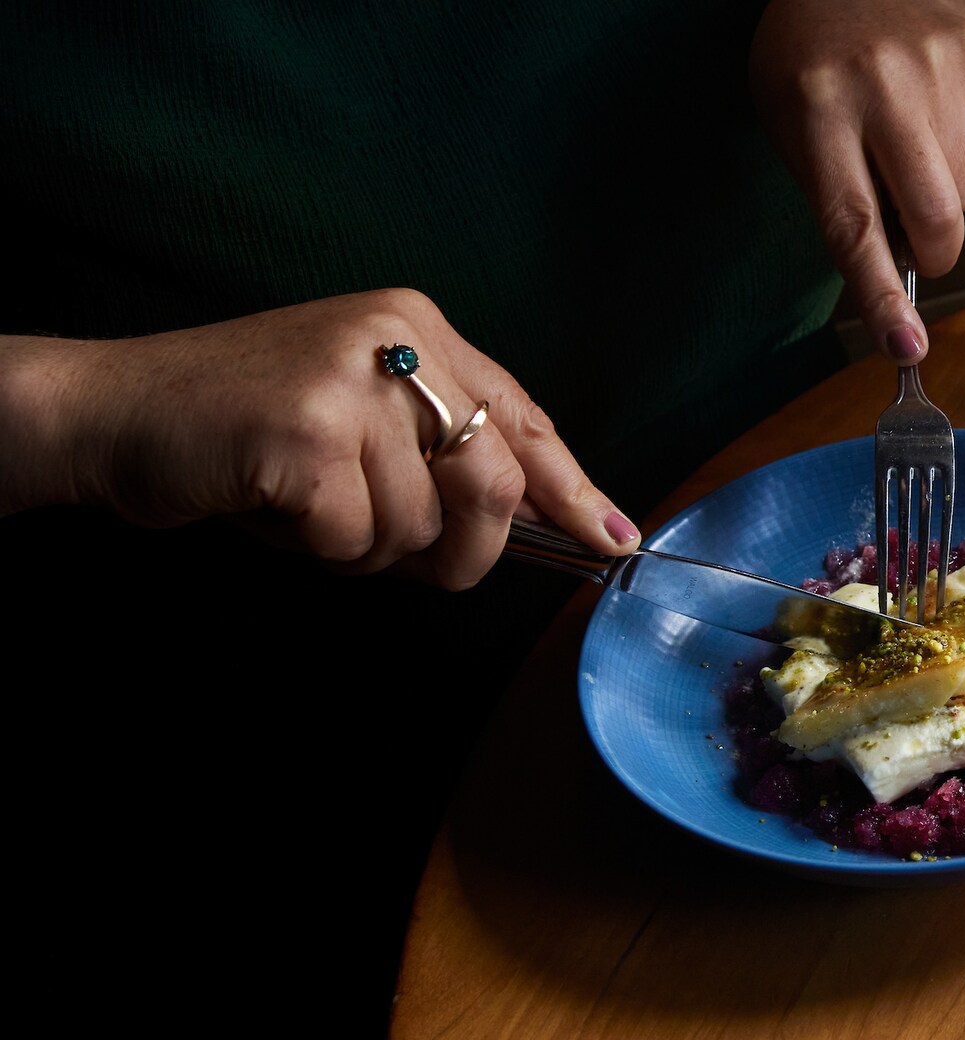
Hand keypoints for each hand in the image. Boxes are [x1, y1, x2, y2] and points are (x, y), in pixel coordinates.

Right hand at [0, 290, 637, 587]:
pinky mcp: (307, 431)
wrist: (114, 414)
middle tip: (402, 553)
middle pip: (495, 481)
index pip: (524, 417)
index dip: (573, 487)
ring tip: (310, 505)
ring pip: (422, 524)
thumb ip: (445, 457)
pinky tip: (276, 506)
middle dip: (463, 548)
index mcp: (417, 327)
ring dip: (368, 548)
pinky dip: (319, 549)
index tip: (616, 537)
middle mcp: (395, 339)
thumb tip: (545, 520)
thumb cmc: (245, 432)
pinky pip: (357, 539)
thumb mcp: (362, 421)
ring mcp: (351, 380)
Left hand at [750, 0, 964, 362]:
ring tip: (916, 143)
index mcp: (815, 109)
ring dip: (949, 191)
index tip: (904, 346)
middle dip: (932, 250)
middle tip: (916, 239)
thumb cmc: (815, 61)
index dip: (881, 294)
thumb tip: (893, 287)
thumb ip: (837, 198)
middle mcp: (881, 86)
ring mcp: (940, 67)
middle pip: (936, 218)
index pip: (852, 223)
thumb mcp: (792, 123)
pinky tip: (943, 116)